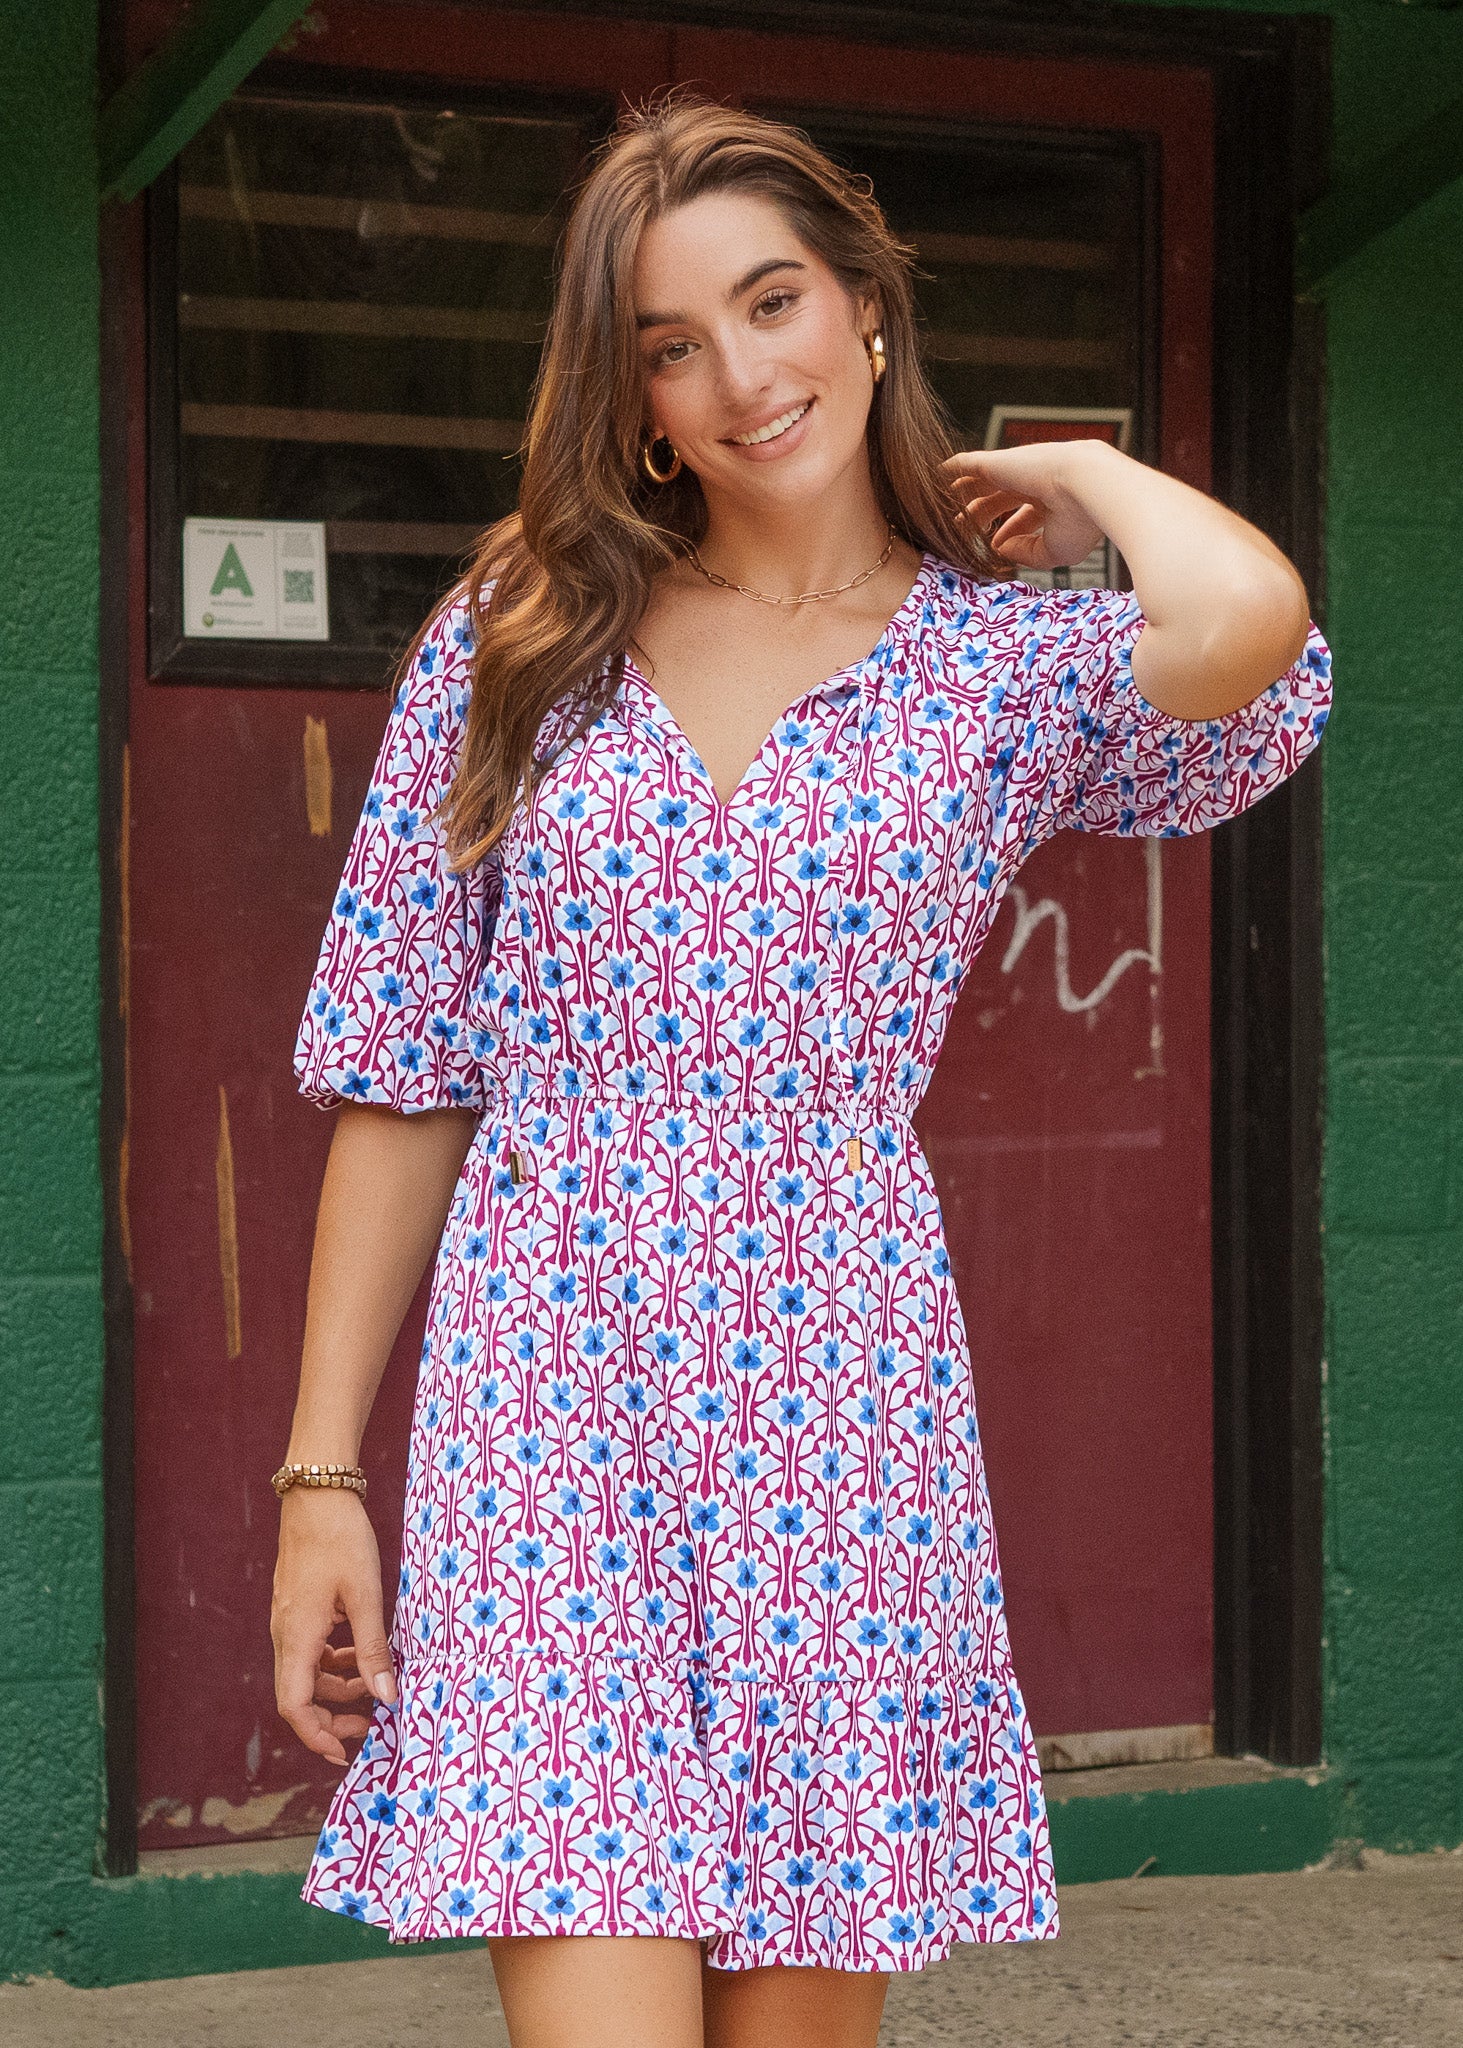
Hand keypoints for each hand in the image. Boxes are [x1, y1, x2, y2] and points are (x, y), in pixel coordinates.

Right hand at [271, 1486, 397, 1766]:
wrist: (317, 1494)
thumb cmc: (341, 1540)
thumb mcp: (367, 1596)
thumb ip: (373, 1649)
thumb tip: (387, 1697)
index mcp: (297, 1637)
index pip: (295, 1707)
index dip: (317, 1736)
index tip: (345, 1752)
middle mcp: (285, 1634)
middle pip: (298, 1695)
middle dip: (330, 1717)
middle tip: (367, 1725)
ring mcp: (289, 1619)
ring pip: (306, 1672)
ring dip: (336, 1686)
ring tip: (373, 1684)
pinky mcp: (297, 1606)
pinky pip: (310, 1648)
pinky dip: (333, 1659)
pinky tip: (361, 1651)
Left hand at [941, 440, 1107, 571]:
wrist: (1088, 487)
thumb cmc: (1080, 521)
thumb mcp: (1053, 550)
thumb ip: (1026, 552)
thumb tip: (1000, 548)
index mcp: (1054, 500)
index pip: (1026, 515)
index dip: (1010, 531)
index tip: (995, 545)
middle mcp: (1036, 481)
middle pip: (1000, 496)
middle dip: (982, 512)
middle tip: (961, 526)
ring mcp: (1016, 469)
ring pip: (983, 480)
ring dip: (965, 492)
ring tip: (944, 504)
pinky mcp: (998, 462)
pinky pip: (967, 464)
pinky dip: (952, 469)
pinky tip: (935, 477)